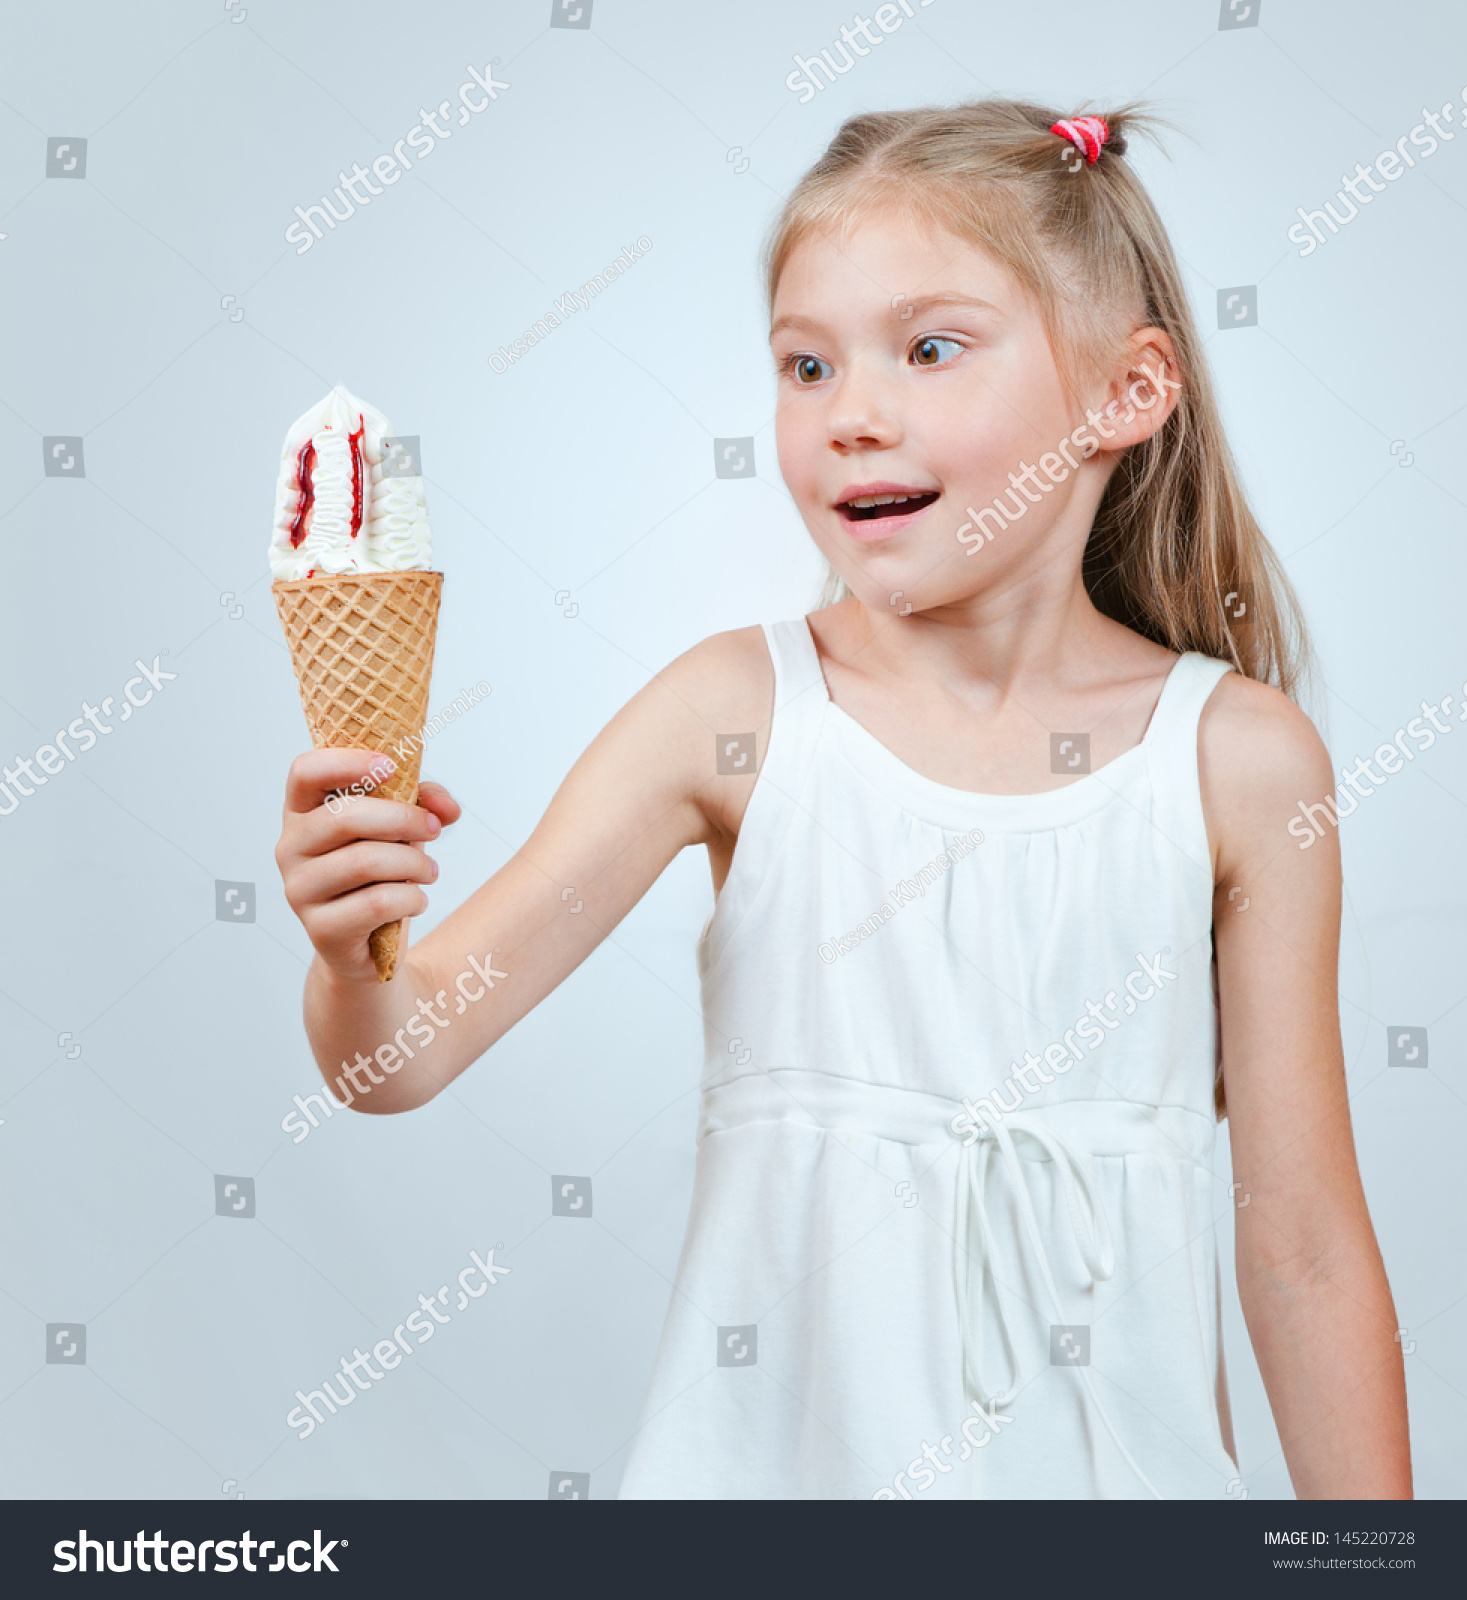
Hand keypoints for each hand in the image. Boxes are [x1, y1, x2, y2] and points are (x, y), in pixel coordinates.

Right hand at [275, 749, 460, 980]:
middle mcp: (290, 847)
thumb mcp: (401, 828)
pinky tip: (416, 901)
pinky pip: (377, 903)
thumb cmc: (380, 873)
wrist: (369, 943)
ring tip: (429, 871)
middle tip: (434, 829)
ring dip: (414, 863)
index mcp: (302, 812)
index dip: (347, 762)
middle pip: (344, 817)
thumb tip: (447, 808)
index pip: (305, 771)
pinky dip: (411, 898)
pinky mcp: (320, 928)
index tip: (391, 766)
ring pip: (365, 862)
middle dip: (404, 819)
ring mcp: (299, 889)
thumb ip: (425, 805)